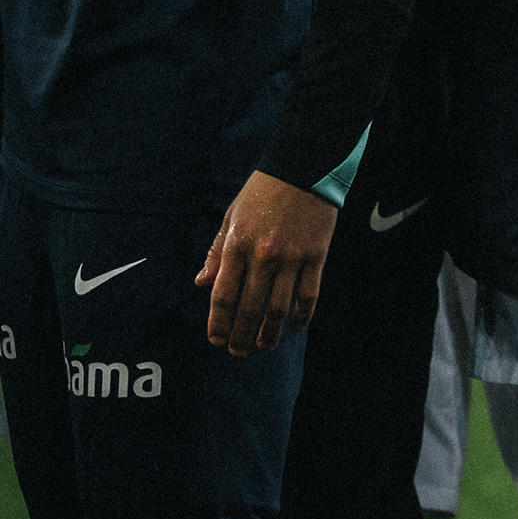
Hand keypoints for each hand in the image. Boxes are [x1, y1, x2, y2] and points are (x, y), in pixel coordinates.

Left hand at [197, 173, 338, 355]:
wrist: (304, 165)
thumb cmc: (263, 190)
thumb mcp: (232, 216)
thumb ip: (216, 252)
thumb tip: (201, 284)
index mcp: (237, 244)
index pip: (222, 295)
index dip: (218, 324)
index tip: (216, 340)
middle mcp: (262, 255)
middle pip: (249, 308)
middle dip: (242, 336)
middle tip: (238, 352)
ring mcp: (291, 256)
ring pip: (279, 307)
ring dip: (270, 332)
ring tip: (265, 346)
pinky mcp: (316, 254)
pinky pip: (309, 293)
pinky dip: (303, 314)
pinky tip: (297, 326)